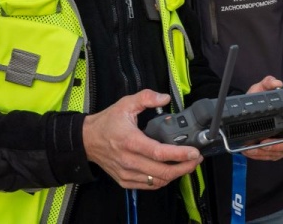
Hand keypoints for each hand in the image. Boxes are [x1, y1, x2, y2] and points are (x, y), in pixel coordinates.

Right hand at [83, 89, 201, 189]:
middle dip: (184, 167)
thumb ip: (146, 97)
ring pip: (158, 181)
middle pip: (163, 171)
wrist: (86, 140)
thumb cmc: (107, 123)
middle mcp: (129, 160)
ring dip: (176, 175)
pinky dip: (163, 180)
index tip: (194, 152)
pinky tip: (170, 171)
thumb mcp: (126, 103)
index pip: (159, 153)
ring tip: (187, 164)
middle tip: (196, 159)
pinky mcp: (125, 180)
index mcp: (130, 141)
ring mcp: (126, 173)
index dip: (179, 154)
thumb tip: (165, 98)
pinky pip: (149, 185)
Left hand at [242, 76, 282, 160]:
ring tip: (251, 148)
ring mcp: (282, 142)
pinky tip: (249, 151)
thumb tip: (277, 83)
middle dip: (279, 146)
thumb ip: (267, 83)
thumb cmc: (254, 103)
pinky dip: (258, 156)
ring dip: (264, 153)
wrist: (241, 116)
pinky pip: (270, 158)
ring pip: (280, 153)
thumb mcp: (258, 90)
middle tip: (263, 143)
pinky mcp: (273, 152)